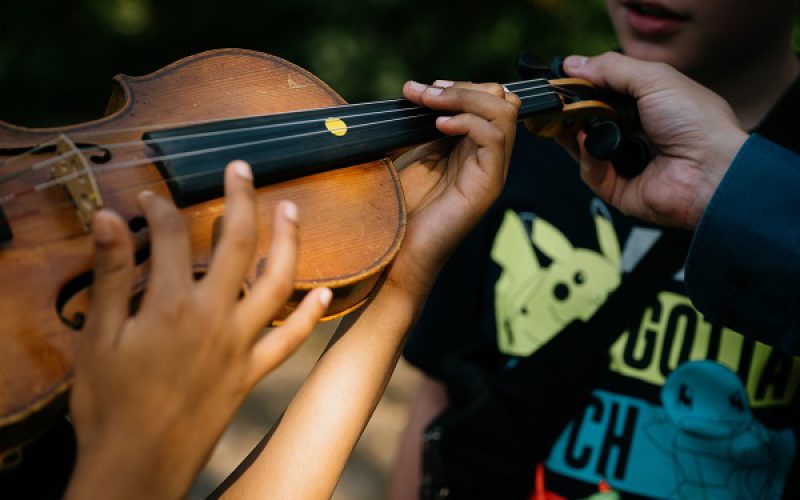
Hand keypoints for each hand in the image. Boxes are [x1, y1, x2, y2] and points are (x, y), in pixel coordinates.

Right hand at [65, 161, 331, 499]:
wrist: (138, 467)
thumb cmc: (110, 405)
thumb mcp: (98, 337)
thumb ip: (110, 275)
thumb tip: (110, 219)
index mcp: (172, 304)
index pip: (171, 236)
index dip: (159, 209)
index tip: (149, 198)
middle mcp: (215, 316)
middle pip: (236, 244)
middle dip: (240, 199)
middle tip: (243, 168)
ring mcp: (240, 344)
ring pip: (276, 282)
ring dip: (287, 242)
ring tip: (292, 210)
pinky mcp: (253, 373)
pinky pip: (290, 340)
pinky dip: (309, 315)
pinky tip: (326, 293)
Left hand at [392, 80, 518, 298]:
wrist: (396, 250)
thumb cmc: (400, 207)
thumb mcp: (412, 154)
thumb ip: (424, 124)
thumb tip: (420, 89)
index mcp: (472, 148)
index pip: (489, 99)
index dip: (458, 87)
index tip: (421, 89)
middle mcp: (488, 157)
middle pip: (502, 99)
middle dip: (461, 88)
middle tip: (423, 93)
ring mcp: (492, 171)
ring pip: (503, 112)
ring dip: (463, 98)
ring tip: (429, 104)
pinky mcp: (488, 185)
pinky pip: (494, 138)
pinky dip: (467, 122)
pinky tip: (439, 125)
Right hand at [559, 51, 748, 228]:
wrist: (711, 170)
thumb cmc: (696, 122)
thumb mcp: (654, 79)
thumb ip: (612, 69)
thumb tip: (573, 64)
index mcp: (647, 107)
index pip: (605, 96)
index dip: (584, 88)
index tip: (563, 81)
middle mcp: (635, 135)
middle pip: (590, 123)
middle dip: (572, 112)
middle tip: (556, 103)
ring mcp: (626, 164)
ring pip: (584, 149)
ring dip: (573, 134)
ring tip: (566, 121)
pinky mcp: (619, 190)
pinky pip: (592, 173)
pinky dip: (588, 158)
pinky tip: (591, 143)